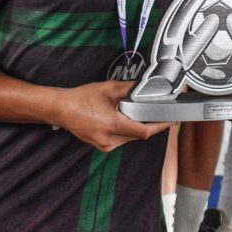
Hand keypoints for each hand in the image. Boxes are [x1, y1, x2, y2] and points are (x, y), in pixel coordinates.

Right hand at [52, 80, 171, 151]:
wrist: (61, 109)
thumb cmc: (82, 98)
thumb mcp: (109, 89)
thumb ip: (130, 88)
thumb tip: (146, 86)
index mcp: (113, 126)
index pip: (144, 131)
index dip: (159, 127)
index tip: (171, 122)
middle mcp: (109, 140)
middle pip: (138, 135)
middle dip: (149, 125)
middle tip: (157, 113)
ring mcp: (104, 145)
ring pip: (129, 138)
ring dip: (137, 128)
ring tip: (139, 114)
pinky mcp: (100, 145)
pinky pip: (120, 140)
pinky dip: (126, 131)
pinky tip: (125, 119)